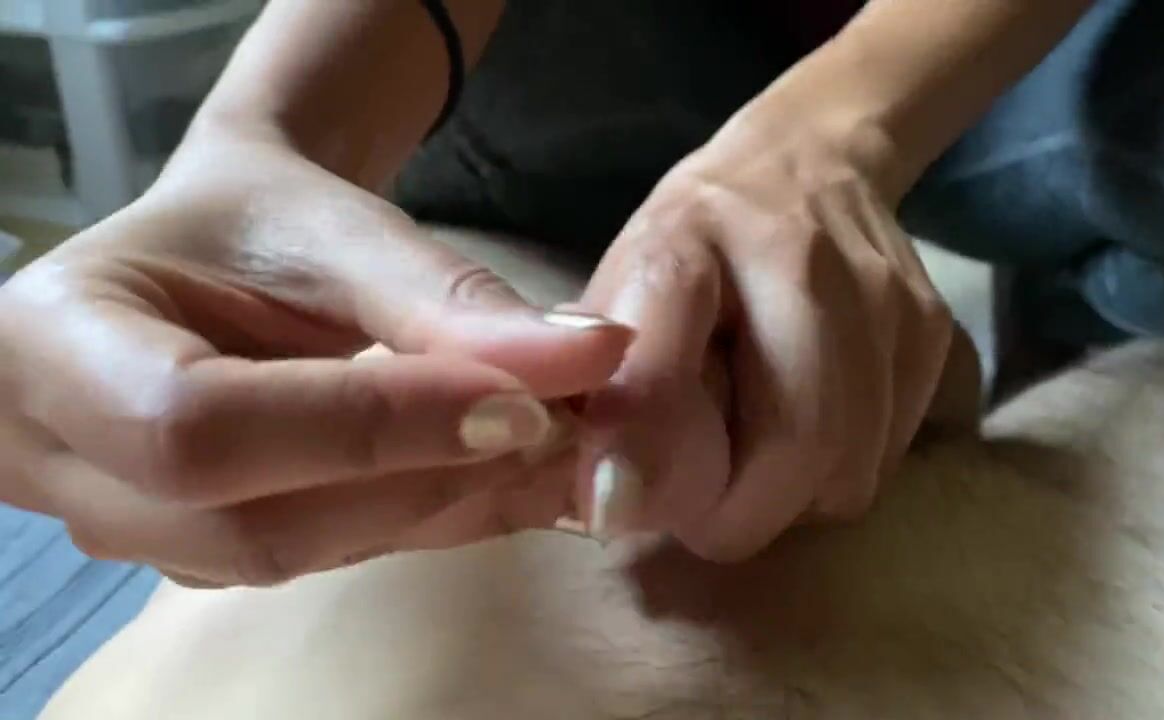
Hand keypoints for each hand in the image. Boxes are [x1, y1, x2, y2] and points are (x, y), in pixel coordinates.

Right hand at [0, 137, 630, 586]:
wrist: (218, 251)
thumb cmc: (255, 220)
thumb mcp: (336, 229)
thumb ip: (446, 298)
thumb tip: (590, 357)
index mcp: (48, 345)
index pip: (201, 428)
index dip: (370, 430)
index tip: (526, 405)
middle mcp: (57, 458)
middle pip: (251, 524)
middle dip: (423, 480)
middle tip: (566, 427)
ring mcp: (124, 523)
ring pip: (296, 557)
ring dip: (442, 507)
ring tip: (556, 446)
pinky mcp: (199, 554)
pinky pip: (323, 558)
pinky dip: (429, 520)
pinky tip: (512, 478)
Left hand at [571, 110, 980, 560]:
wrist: (810, 162)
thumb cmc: (696, 247)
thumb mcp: (623, 291)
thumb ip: (601, 384)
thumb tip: (602, 501)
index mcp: (686, 243)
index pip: (664, 351)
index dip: (643, 441)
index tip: (619, 509)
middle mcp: (797, 258)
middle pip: (798, 440)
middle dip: (742, 512)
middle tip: (705, 518)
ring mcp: (881, 294)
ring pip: (851, 468)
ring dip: (794, 501)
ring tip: (755, 465)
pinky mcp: (933, 330)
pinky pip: (886, 458)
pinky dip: (839, 475)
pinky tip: (809, 433)